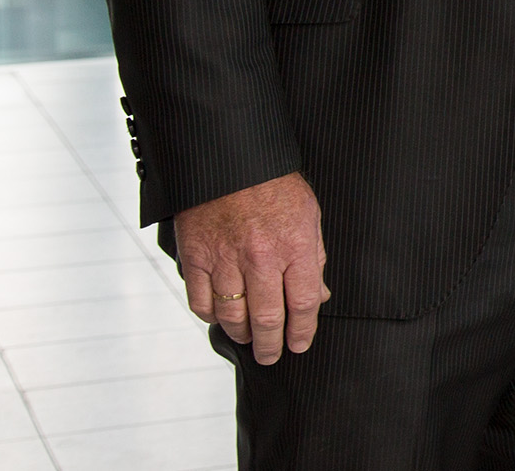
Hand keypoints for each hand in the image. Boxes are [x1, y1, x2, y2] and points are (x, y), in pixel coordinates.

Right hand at [174, 171, 327, 363]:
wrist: (231, 158)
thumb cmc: (275, 186)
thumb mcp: (308, 215)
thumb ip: (314, 257)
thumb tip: (318, 295)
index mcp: (294, 247)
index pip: (304, 303)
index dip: (303, 331)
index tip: (300, 345)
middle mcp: (260, 258)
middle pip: (268, 318)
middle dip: (272, 345)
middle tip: (272, 356)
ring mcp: (225, 260)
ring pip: (232, 316)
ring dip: (242, 334)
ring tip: (249, 339)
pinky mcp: (195, 258)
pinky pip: (201, 302)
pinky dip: (210, 315)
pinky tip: (220, 317)